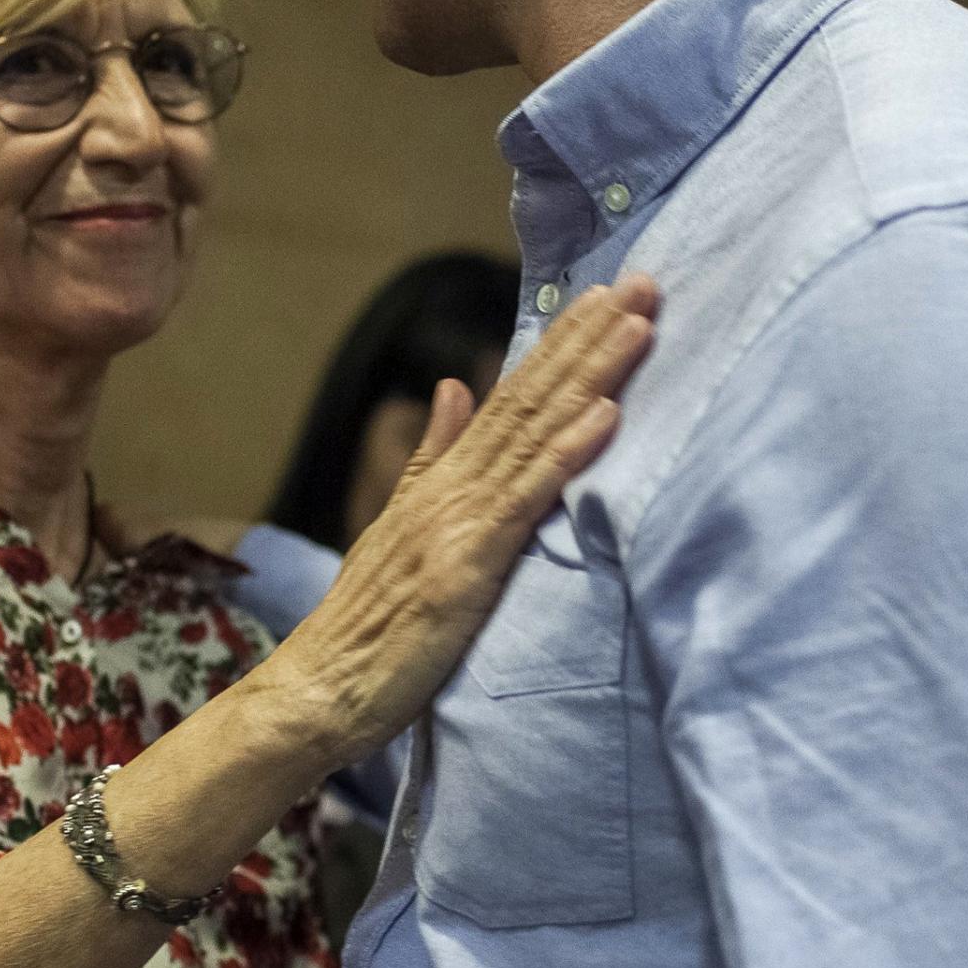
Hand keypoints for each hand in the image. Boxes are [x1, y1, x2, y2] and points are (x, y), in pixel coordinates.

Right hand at [269, 273, 658, 767]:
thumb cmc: (369, 623)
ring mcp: (460, 517)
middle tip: (644, 281)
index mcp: (443, 477)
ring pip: (535, 431)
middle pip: (530, 396)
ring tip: (637, 324)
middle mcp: (453, 483)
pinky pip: (527, 497)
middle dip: (588, 336)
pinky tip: (607, 414)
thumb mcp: (401, 525)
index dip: (560, 343)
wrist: (323, 685)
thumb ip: (432, 454)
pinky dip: (568, 453)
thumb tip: (457, 386)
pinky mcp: (469, 561)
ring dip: (590, 374)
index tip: (607, 296)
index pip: (512, 394)